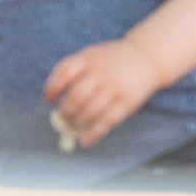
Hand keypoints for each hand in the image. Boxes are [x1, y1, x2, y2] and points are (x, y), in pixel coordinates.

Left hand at [43, 39, 160, 148]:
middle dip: (65, 110)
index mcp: (90, 58)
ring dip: (77, 122)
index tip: (49, 99)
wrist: (146, 57)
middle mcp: (102, 72)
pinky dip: (93, 134)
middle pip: (77, 95)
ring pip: (90, 111)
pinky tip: (84, 141)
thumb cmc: (113, 59)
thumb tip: (52, 98)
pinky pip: (107, 121)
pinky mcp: (127, 102)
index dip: (53, 87)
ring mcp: (115, 87)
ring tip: (72, 126)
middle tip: (62, 117)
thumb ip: (75, 70)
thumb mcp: (93, 54)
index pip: (65, 72)